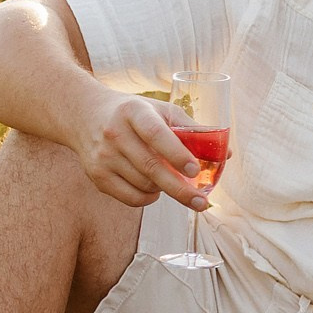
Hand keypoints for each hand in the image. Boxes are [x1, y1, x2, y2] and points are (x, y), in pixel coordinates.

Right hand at [73, 91, 205, 209]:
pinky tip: (154, 188)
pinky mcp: (96, 175)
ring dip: (165, 189)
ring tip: (170, 179)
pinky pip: (130, 198)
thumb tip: (225, 154)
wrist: (86, 116)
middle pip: (150, 167)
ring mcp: (103, 156)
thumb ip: (191, 129)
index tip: (195, 170)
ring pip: (143, 185)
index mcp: (134, 112)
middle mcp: (115, 133)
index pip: (155, 134)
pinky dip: (149, 198)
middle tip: (202, 202)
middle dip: (180, 189)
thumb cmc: (135, 114)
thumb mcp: (160, 109)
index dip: (176, 153)